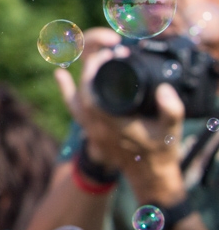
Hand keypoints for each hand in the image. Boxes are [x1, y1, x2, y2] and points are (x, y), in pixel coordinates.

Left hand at [56, 48, 185, 204]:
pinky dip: (66, 92)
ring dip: (74, 78)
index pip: (92, 93)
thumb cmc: (161, 152)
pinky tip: (59, 76)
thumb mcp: (172, 130)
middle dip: (90, 70)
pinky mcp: (91, 131)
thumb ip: (171, 109)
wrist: (149, 176)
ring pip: (74, 101)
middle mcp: (96, 128)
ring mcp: (91, 130)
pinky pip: (74, 109)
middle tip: (106, 54)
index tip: (109, 53)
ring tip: (80, 58)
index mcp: (112, 125)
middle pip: (81, 93)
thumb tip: (163, 89)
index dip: (96, 70)